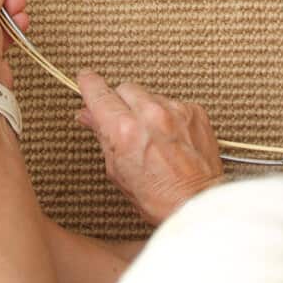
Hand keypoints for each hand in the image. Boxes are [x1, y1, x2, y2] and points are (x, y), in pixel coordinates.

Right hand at [76, 71, 223, 225]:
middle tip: (124, 124)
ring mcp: (175, 110)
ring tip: (152, 137)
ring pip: (149, 95)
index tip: (85, 78)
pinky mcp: (194, 111)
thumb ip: (102, 136)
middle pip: (124, 88)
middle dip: (120, 102)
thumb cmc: (159, 198)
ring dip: (145, 109)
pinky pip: (172, 103)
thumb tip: (88, 115)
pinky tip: (170, 137)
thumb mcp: (118, 171)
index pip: (99, 93)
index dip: (89, 84)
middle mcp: (151, 114)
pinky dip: (168, 115)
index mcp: (126, 131)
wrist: (197, 204)